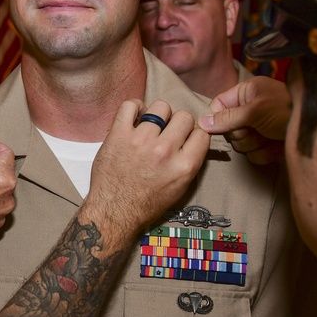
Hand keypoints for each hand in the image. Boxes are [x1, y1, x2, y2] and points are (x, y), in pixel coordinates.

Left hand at [82, 100, 208, 235]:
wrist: (114, 211)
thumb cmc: (146, 203)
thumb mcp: (180, 188)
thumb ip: (190, 162)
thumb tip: (193, 140)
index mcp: (184, 166)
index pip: (202, 133)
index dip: (193, 135)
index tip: (185, 138)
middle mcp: (165, 151)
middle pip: (183, 117)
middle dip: (177, 124)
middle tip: (167, 133)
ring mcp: (141, 141)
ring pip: (160, 107)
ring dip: (158, 115)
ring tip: (150, 126)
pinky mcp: (119, 135)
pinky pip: (130, 105)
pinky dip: (134, 107)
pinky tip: (135, 117)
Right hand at [199, 76, 291, 164]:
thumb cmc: (288, 110)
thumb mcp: (255, 111)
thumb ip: (228, 118)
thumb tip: (202, 122)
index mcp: (246, 93)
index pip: (218, 106)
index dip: (218, 119)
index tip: (222, 128)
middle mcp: (250, 110)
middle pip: (228, 130)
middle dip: (242, 134)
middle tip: (257, 129)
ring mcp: (259, 128)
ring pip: (241, 145)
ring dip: (255, 144)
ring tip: (271, 136)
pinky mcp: (268, 144)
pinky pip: (254, 155)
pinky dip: (265, 153)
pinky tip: (277, 146)